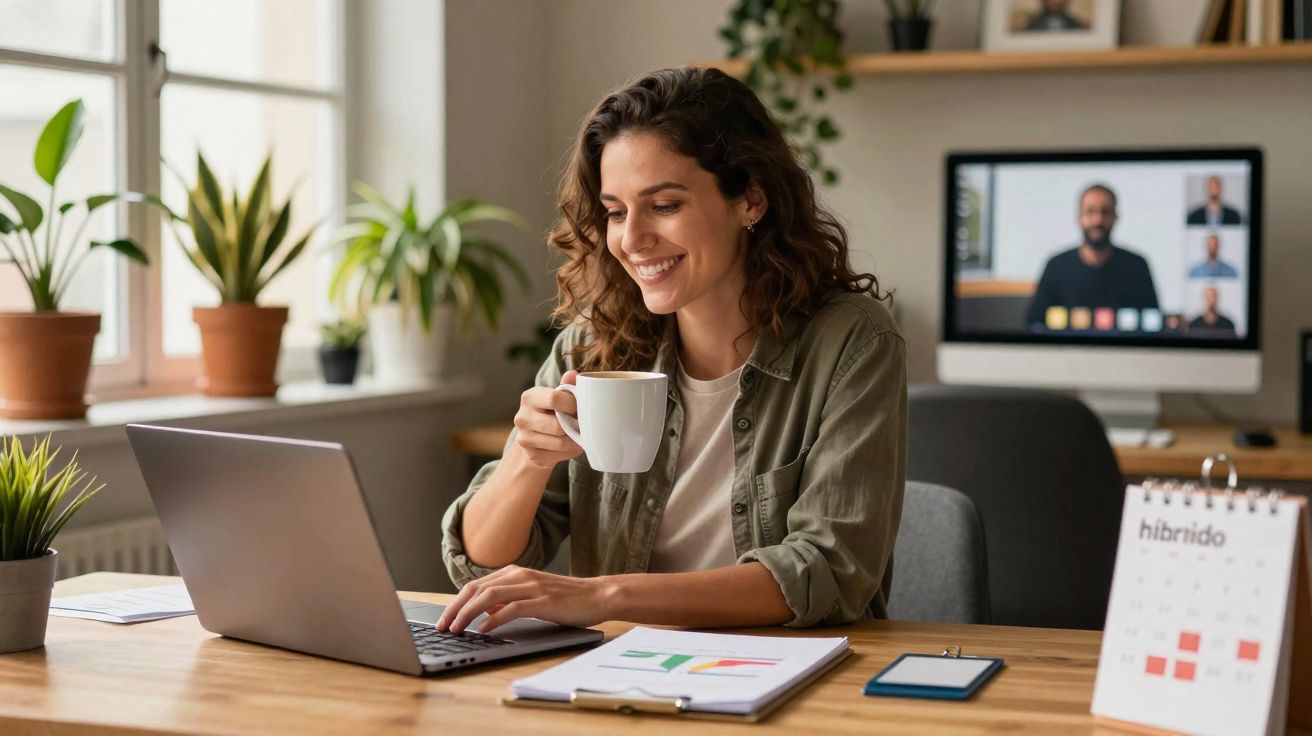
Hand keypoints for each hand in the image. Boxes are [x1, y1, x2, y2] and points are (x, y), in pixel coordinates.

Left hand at [435, 565, 610, 633]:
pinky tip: (482, 631)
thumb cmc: (567, 599)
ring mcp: (531, 587)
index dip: (456, 602)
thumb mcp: (532, 596)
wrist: (598, 595)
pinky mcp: (542, 600)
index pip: (476, 585)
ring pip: (488, 597)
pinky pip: (510, 609)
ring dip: (468, 614)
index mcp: (515, 573)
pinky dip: (492, 620)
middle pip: (476, 589)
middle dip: (455, 608)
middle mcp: (520, 575)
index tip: (444, 618)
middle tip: (443, 626)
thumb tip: (484, 612)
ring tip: (457, 629)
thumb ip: (509, 600)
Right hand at [512, 370, 583, 469]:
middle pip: (557, 425)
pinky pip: (560, 455)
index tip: (578, 408)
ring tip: (577, 435)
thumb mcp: (558, 396)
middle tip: (580, 424)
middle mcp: (522, 417)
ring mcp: (524, 438)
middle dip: (574, 425)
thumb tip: (573, 374)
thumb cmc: (552, 412)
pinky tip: (569, 445)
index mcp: (529, 397)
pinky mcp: (531, 455)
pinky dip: (570, 451)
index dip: (572, 404)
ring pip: (560, 442)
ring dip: (574, 440)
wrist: (536, 437)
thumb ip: (566, 386)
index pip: (554, 398)